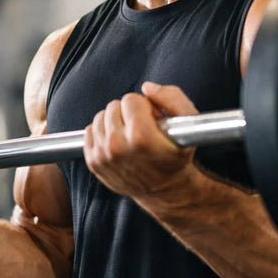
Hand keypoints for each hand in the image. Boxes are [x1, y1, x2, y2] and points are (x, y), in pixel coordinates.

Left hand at [83, 82, 198, 201]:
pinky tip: (118, 141)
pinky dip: (102, 132)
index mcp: (140, 137)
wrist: (164, 190)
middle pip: (113, 106)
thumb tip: (146, 87)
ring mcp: (103, 156)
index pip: (130, 99)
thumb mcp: (188, 125)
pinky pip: (89, 131)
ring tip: (130, 135)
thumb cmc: (176, 156)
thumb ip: (172, 98)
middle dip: (129, 113)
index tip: (152, 119)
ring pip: (100, 117)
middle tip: (142, 127)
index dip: (144, 106)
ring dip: (114, 122)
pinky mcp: (93, 162)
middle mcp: (117, 147)